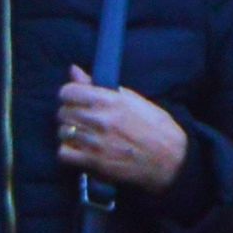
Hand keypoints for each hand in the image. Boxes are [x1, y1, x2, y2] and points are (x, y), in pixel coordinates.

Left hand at [52, 68, 188, 192]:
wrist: (170, 158)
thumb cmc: (154, 126)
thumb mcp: (131, 99)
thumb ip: (97, 86)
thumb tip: (73, 70)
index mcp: (109, 100)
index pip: (68, 92)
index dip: (69, 95)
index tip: (75, 100)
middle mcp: (99, 119)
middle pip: (63, 113)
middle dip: (69, 114)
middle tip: (82, 120)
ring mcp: (95, 141)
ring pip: (62, 132)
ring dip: (69, 133)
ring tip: (83, 135)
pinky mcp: (94, 162)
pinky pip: (63, 153)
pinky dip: (69, 151)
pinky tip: (80, 150)